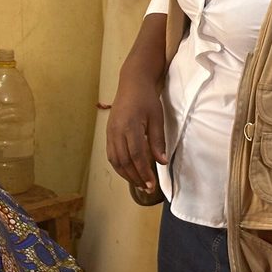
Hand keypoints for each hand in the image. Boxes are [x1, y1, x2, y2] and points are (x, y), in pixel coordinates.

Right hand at [107, 73, 167, 194]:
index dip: (144, 172)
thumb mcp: (157, 118)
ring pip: (115, 160)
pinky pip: (111, 154)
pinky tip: (129, 172)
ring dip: (126, 175)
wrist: (132, 83)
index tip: (152, 184)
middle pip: (124, 161)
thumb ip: (158, 140)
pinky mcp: (108, 133)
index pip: (136, 155)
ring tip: (139, 184)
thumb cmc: (146, 99)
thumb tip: (162, 162)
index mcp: (130, 126)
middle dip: (136, 177)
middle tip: (147, 188)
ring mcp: (110, 132)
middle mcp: (117, 131)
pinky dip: (119, 166)